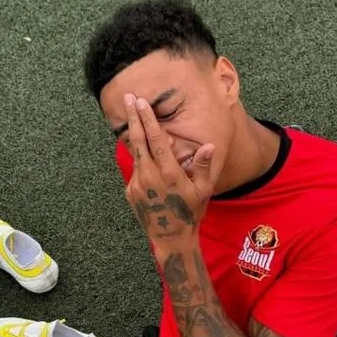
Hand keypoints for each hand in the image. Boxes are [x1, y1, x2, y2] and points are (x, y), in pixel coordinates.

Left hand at [123, 94, 217, 251]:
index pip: (156, 140)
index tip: (142, 103)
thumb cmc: (190, 213)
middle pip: (138, 140)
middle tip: (128, 98)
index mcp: (168, 173)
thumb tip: (208, 146)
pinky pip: (136, 170)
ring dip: (135, 136)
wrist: (171, 238)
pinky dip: (141, 161)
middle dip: (134, 117)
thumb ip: (203, 166)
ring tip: (135, 118)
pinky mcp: (130, 191)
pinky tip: (148, 162)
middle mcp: (149, 176)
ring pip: (136, 154)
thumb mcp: (203, 190)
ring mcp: (137, 184)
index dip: (148, 120)